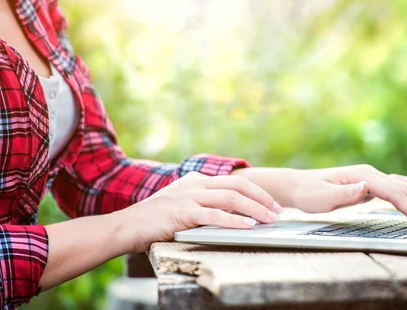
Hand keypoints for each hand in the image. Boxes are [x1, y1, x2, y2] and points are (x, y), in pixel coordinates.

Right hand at [116, 172, 282, 251]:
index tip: (272, 204)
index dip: (257, 191)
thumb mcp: (182, 203)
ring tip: (269, 219)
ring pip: (231, 198)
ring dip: (255, 209)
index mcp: (197, 179)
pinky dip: (235, 221)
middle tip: (278, 211)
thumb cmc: (156, 218)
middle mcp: (196, 183)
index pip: (235, 181)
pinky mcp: (184, 212)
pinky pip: (216, 215)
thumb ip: (203, 202)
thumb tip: (233, 212)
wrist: (128, 225)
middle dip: (262, 197)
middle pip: (238, 185)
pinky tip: (248, 226)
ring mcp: (190, 196)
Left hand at [286, 165, 406, 226]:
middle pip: (402, 188)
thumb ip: (345, 193)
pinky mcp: (370, 184)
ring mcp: (371, 178)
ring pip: (402, 187)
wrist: (299, 185)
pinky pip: (396, 185)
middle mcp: (369, 174)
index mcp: (362, 175)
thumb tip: (365, 187)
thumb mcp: (322, 197)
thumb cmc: (309, 193)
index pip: (392, 191)